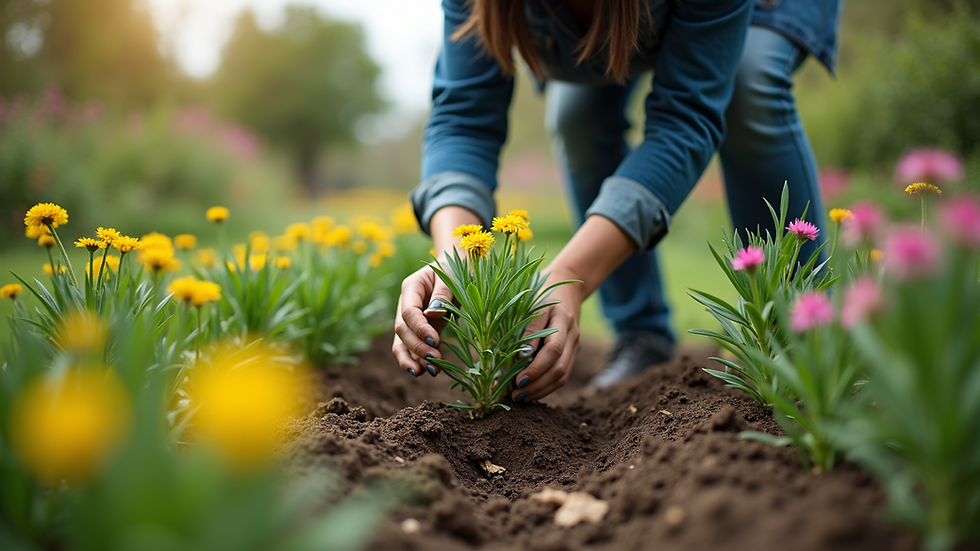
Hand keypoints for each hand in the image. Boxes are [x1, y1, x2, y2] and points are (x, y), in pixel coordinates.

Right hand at [391, 262, 455, 377]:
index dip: (419, 328)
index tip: (434, 340)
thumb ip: (442, 295)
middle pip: (402, 330)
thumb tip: (432, 314)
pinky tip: (433, 371)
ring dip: (413, 359)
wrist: (458, 268)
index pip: (408, 312)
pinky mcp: (421, 330)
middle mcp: (406, 305)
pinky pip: (414, 348)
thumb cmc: (454, 270)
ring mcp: (412, 320)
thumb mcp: (451, 277)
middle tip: (436, 359)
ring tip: (430, 373)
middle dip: (417, 347)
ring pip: (402, 343)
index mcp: (411, 288)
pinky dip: (421, 360)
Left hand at [508, 214, 636, 401]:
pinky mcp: (572, 352)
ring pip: (562, 375)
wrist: (566, 284)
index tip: (516, 380)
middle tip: (515, 395)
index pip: (552, 349)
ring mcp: (574, 344)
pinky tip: (530, 392)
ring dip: (541, 390)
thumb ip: (527, 329)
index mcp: (562, 318)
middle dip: (536, 385)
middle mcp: (572, 334)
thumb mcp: (531, 303)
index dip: (535, 368)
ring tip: (519, 398)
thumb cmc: (541, 292)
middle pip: (559, 367)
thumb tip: (520, 357)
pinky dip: (546, 386)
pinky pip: (562, 374)